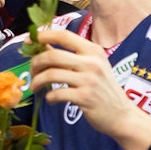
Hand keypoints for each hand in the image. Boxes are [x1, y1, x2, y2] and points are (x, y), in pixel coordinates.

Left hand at [28, 29, 150, 139]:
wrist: (121, 114)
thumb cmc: (103, 89)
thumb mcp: (92, 67)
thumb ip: (70, 56)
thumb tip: (42, 46)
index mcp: (93, 50)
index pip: (64, 35)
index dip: (43, 35)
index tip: (29, 41)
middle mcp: (92, 62)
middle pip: (53, 55)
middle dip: (36, 63)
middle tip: (32, 71)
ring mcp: (89, 80)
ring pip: (51, 74)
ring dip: (37, 81)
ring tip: (36, 87)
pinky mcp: (85, 97)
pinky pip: (57, 94)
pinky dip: (49, 97)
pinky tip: (51, 99)